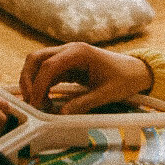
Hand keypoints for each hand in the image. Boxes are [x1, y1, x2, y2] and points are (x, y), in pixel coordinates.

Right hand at [19, 43, 151, 112]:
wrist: (136, 70)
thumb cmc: (124, 78)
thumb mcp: (107, 94)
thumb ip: (84, 103)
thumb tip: (62, 114)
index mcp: (79, 52)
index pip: (49, 65)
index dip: (38, 84)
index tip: (36, 103)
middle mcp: (69, 50)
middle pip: (36, 58)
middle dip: (28, 79)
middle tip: (30, 102)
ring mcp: (67, 56)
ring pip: (38, 64)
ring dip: (32, 82)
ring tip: (37, 103)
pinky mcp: (67, 65)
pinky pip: (47, 72)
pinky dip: (41, 84)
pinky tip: (44, 100)